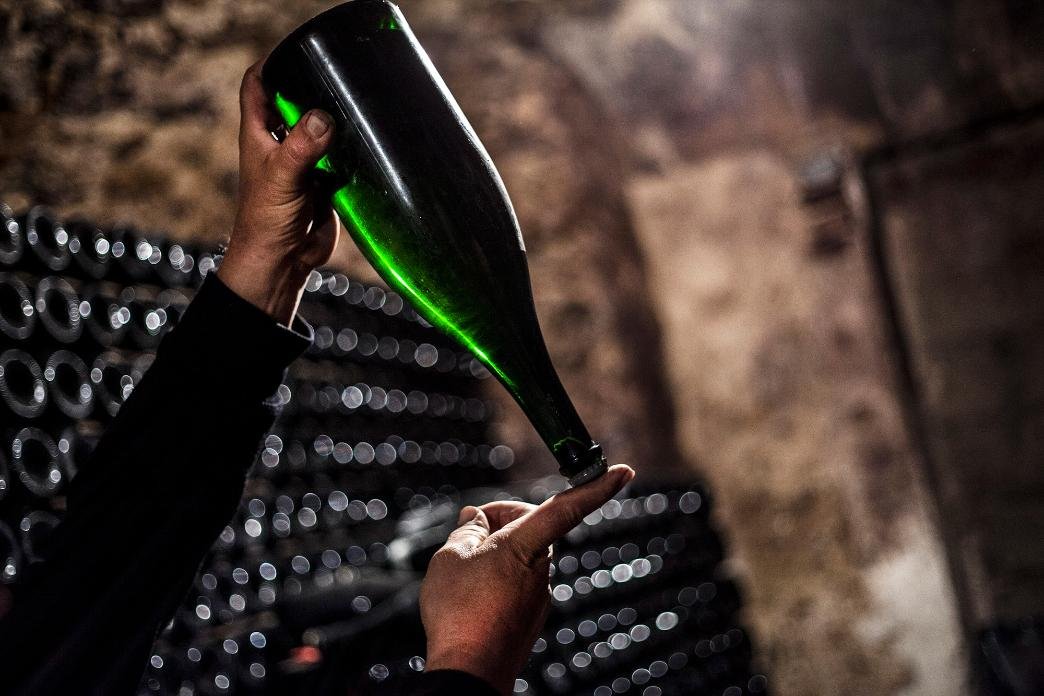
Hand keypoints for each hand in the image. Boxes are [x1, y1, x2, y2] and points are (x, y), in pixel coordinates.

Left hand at [217, 61, 339, 324]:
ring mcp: (306, 162)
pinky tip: (372, 140)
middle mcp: (281, 143)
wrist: (284, 263)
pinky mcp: (328, 182)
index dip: (273, 63)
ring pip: (323, 129)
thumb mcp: (282, 178)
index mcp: (259, 133)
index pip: (259, 84)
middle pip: (296, 102)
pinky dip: (355, 149)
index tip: (299, 51)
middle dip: (315, 87)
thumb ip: (301, 148)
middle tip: (342, 75)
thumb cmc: (267, 221)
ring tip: (362, 103)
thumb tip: (323, 118)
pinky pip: (343, 158)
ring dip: (339, 120)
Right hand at [419, 465, 634, 693]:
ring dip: (496, 554)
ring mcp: (538, 596)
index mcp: (525, 546)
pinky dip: (497, 580)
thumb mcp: (450, 557)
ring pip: (521, 557)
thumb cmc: (459, 613)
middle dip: (500, 521)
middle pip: (529, 527)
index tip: (625, 471)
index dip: (596, 486)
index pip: (567, 507)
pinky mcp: (530, 617)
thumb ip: (466, 530)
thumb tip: (475, 521)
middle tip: (468, 533)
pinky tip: (472, 597)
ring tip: (463, 574)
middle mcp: (541, 570)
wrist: (468, 674)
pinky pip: (516, 584)